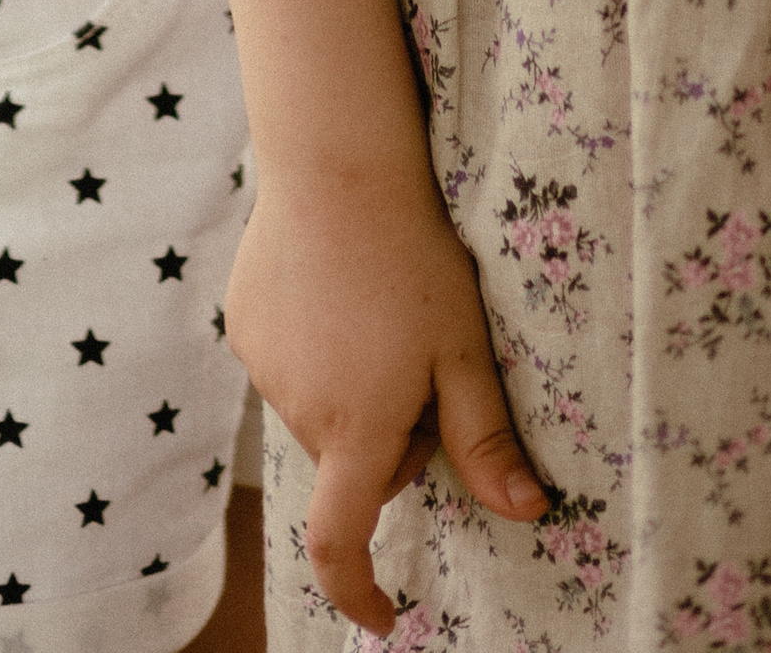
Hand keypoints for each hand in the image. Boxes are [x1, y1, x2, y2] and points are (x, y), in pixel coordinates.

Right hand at [226, 177, 545, 634]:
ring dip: (351, 393)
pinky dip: (316, 350)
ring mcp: (263, 365)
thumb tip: (527, 514)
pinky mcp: (242, 322)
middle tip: (423, 366)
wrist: (336, 164)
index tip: (385, 615)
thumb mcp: (464, 349)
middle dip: (387, 438)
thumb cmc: (413, 255)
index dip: (359, 590)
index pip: (340, 542)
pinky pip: (287, 364)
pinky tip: (337, 289)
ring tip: (378, 311)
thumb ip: (487, 439)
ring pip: (320, 411)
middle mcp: (298, 408)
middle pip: (350, 460)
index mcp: (356, 429)